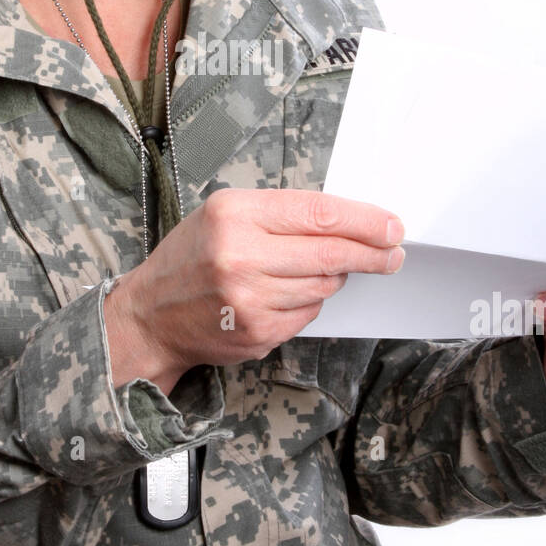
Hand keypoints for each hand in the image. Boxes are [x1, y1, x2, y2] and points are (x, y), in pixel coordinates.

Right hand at [103, 188, 404, 393]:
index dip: (365, 221)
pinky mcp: (258, 332)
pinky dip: (309, 300)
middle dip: (373, 254)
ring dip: (335, 277)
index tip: (392, 226)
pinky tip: (287, 293)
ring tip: (319, 269)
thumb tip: (348, 222)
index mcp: (234, 214)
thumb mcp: (224, 214)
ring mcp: (250, 299)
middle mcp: (240, 256)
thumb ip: (280, 214)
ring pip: (324, 285)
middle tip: (394, 254)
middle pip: (331, 253)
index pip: (318, 213)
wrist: (150, 315)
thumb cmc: (192, 257)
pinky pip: (308, 311)